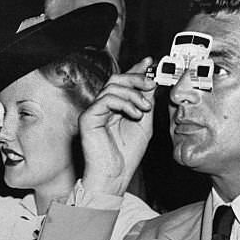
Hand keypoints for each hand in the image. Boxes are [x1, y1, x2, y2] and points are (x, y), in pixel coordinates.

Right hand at [79, 57, 155, 196]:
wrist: (115, 177)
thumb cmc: (127, 156)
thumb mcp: (144, 125)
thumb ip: (145, 103)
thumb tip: (151, 82)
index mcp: (114, 108)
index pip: (123, 83)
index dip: (135, 70)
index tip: (150, 63)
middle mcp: (102, 107)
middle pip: (116, 79)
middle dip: (136, 78)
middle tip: (151, 84)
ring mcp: (94, 111)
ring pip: (112, 86)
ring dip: (133, 94)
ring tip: (145, 109)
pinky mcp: (88, 118)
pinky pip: (106, 99)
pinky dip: (124, 103)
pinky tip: (135, 114)